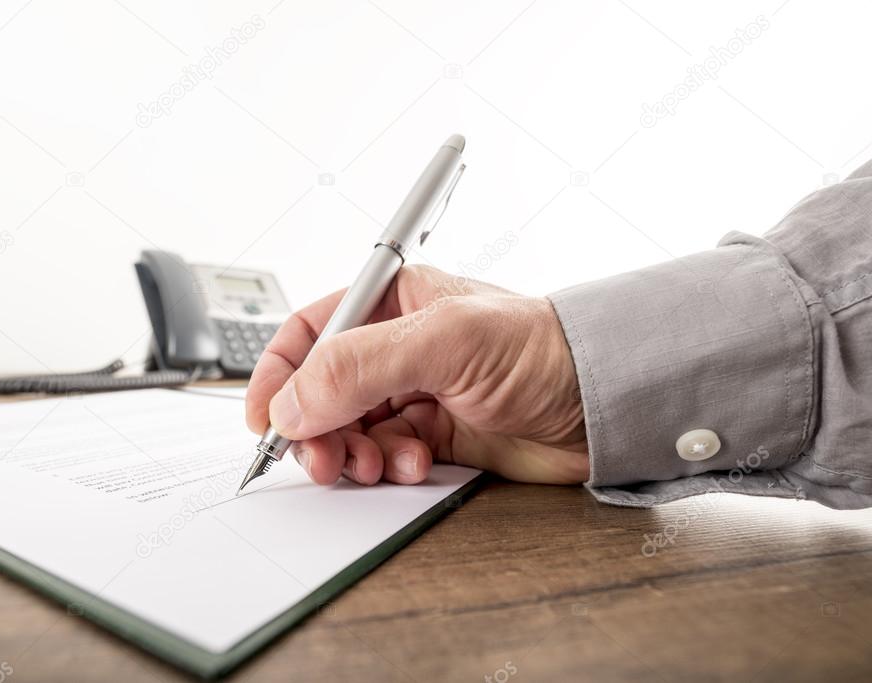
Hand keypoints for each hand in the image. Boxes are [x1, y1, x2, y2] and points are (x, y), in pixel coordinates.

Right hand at [245, 265, 588, 485]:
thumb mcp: (444, 342)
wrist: (608, 403)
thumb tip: (291, 402)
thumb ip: (361, 366)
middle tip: (321, 458)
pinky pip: (386, 455)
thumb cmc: (545, 348)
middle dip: (314, 426)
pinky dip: (388, 466)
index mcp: (394, 303)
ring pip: (350, 428)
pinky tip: (416, 463)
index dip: (279, 373)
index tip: (263, 418)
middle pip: (322, 389)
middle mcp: (399, 347)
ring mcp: (417, 393)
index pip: (311, 332)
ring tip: (375, 463)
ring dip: (351, 452)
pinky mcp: (438, 434)